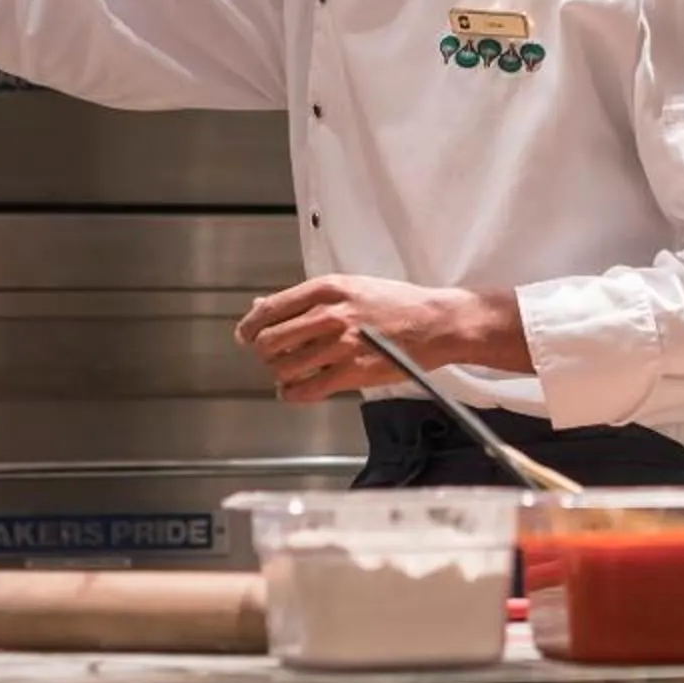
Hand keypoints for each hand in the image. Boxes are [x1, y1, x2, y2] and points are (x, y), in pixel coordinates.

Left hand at [234, 276, 523, 403]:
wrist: (437, 323)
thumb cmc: (398, 304)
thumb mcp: (350, 288)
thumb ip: (306, 298)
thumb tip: (262, 306)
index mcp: (327, 288)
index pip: (269, 309)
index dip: (250, 326)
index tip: (246, 336)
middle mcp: (329, 314)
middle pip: (269, 340)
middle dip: (264, 353)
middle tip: (272, 357)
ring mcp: (340, 344)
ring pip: (284, 367)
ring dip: (281, 375)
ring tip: (289, 375)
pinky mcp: (352, 372)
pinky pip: (306, 389)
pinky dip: (293, 394)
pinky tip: (296, 390)